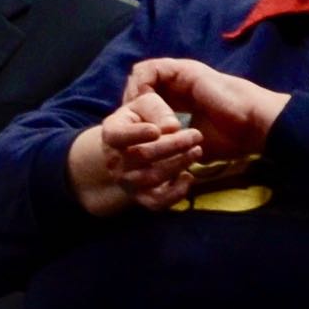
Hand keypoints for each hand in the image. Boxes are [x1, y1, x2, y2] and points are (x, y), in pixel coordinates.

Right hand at [69, 84, 202, 213]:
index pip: (119, 136)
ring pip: (152, 178)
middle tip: (196, 136)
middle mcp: (115, 162)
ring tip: (197, 151)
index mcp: (111, 134)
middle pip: (143, 156)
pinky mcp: (141, 197)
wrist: (129, 149)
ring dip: (178, 164)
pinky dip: (175, 194)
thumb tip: (172, 127)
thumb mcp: (145, 105)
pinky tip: (188, 177)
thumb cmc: (140, 120)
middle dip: (173, 145)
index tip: (156, 130)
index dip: (137, 134)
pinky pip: (156, 203)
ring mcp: (127, 181)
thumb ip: (157, 110)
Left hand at [123, 55, 288, 165]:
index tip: (133, 136)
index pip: (149, 101)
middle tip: (128, 126)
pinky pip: (148, 71)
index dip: (137, 116)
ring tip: (135, 118)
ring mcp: (181, 74)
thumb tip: (164, 163)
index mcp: (184, 99)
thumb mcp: (196, 146)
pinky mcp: (183, 69)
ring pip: (141, 76)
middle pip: (141, 85)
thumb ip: (179, 146)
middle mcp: (180, 84)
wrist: (253, 124)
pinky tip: (145, 107)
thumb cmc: (232, 138)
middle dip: (130, 105)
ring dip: (134, 96)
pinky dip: (141, 88)